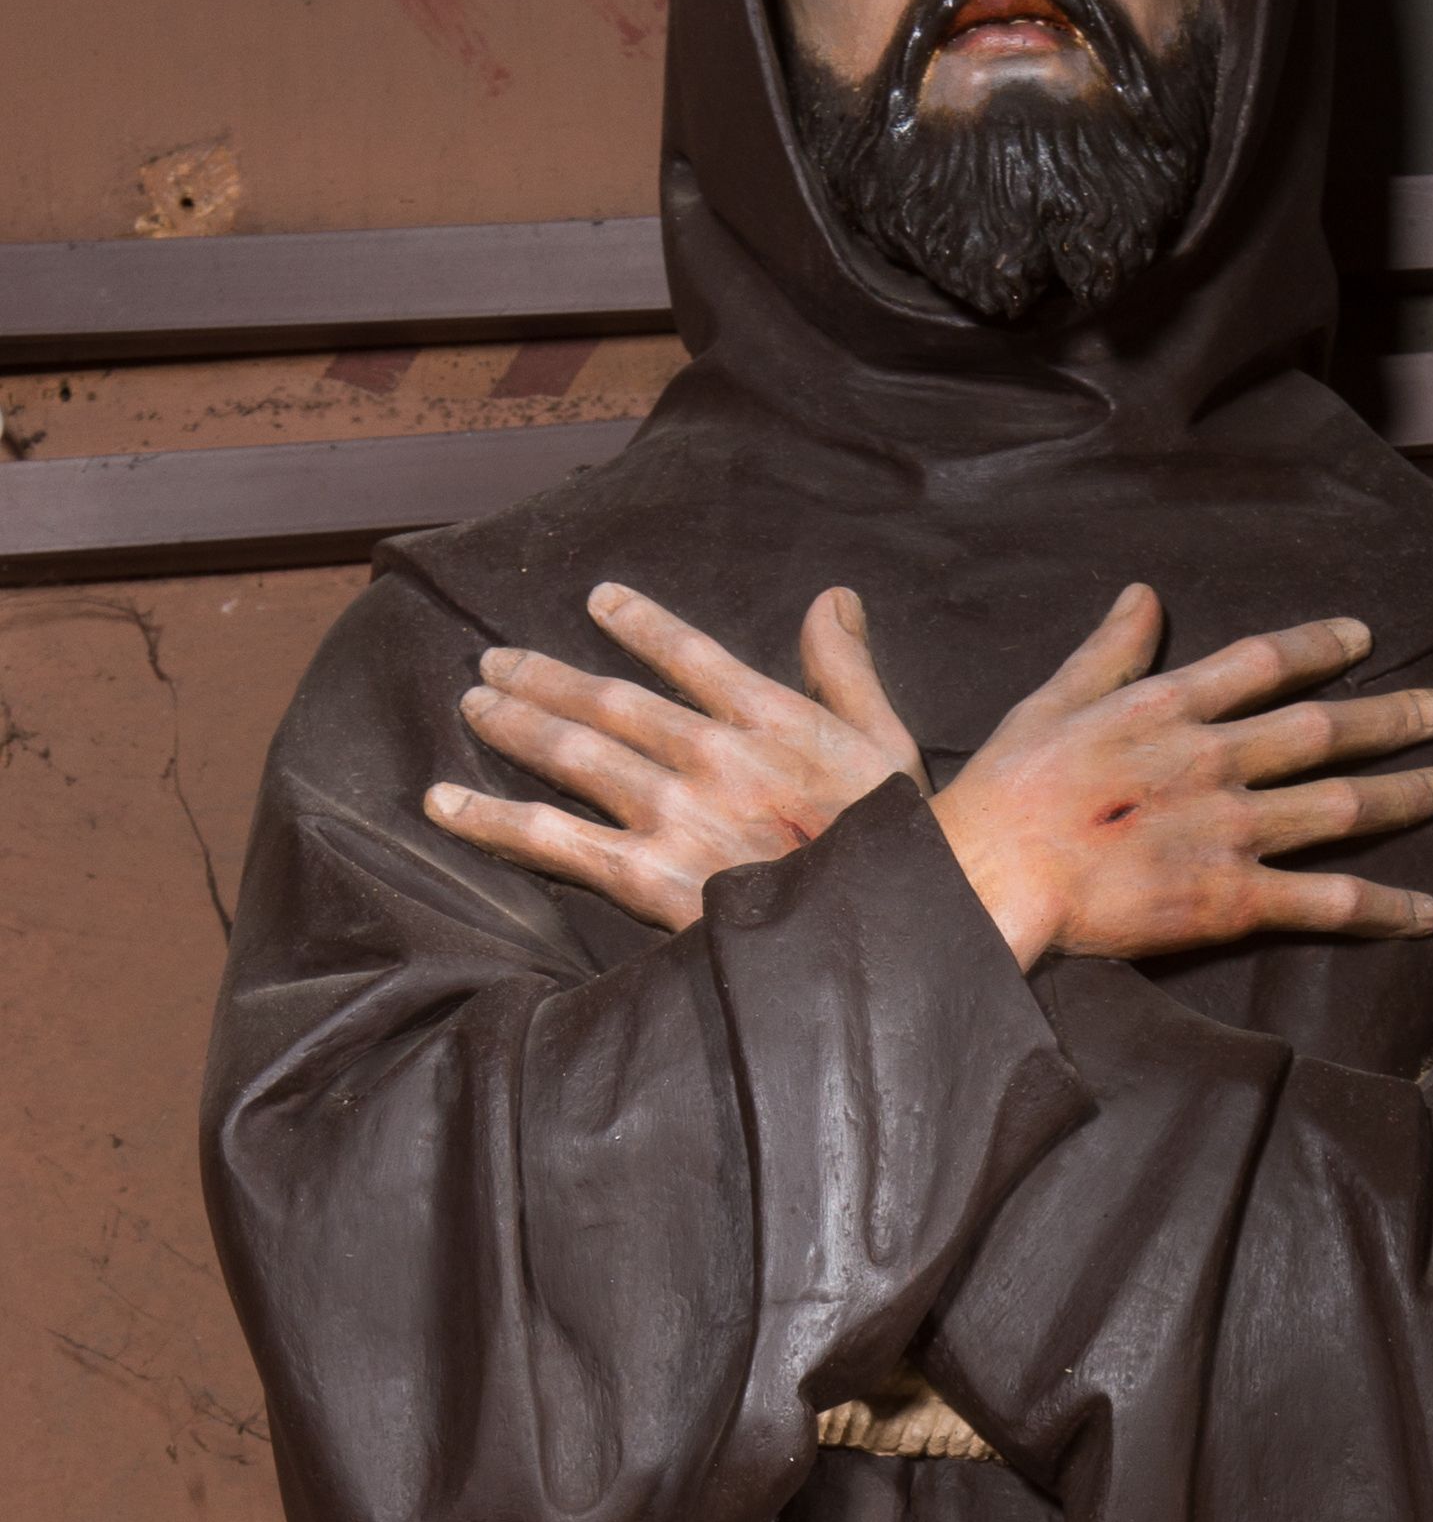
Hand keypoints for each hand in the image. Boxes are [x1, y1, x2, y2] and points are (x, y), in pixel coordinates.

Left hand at [423, 578, 922, 927]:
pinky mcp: (645, 874)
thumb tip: (833, 597)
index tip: (597, 602)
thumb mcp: (889, 744)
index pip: (691, 655)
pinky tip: (442, 805)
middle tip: (496, 664)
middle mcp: (708, 753)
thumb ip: (847, 669)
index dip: (640, 624)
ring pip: (573, 752)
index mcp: (767, 717)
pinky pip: (550, 838)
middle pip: (610, 702)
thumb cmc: (901, 846)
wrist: (891, 924)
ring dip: (515, 724)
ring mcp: (672, 811)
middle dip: (545, 678)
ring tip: (474, 704)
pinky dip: (490, 819)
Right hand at [930, 585, 1432, 968]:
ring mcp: (1228, 829)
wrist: (993, 879)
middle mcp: (1214, 760)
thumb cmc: (1006, 796)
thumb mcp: (1050, 703)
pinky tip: (1424, 913)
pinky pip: (1324, 901)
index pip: (1263, 663)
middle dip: (1393, 718)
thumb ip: (1108, 651)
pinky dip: (1381, 908)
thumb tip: (1143, 594)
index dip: (1320, 647)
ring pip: (1340, 806)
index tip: (1362, 640)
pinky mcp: (1229, 899)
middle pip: (1324, 730)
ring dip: (1404, 795)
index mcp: (1169, 707)